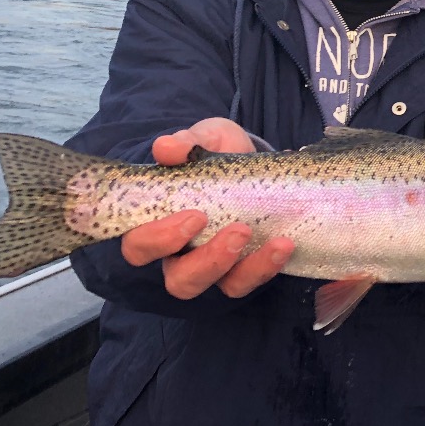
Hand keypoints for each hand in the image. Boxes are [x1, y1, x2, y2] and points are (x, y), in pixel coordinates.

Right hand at [119, 117, 293, 299]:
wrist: (256, 162)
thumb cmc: (217, 155)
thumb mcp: (205, 139)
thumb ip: (187, 143)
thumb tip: (165, 147)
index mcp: (158, 226)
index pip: (140, 248)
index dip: (160, 240)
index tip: (195, 216)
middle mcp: (182, 255)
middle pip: (179, 281)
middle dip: (207, 261)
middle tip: (237, 230)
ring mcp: (217, 266)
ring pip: (220, 287)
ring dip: (245, 268)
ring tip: (269, 239)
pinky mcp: (247, 269)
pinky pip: (253, 280)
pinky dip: (269, 266)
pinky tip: (285, 243)